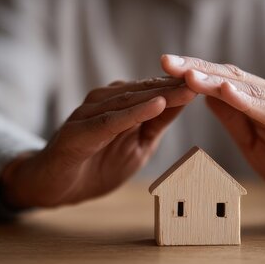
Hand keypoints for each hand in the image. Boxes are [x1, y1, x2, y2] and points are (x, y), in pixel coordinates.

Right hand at [1, 77, 195, 207]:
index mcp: (120, 104)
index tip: (213, 80)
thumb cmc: (94, 165)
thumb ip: (155, 124)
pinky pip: (110, 120)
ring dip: (161, 93)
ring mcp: (89, 114)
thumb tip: (182, 102)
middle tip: (208, 76)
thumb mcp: (136, 146)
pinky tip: (155, 105)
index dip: (183, 86)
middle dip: (178, 84)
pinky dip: (134, 112)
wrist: (52, 187)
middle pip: (147, 89)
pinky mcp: (79, 131)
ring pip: (131, 100)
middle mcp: (104, 101)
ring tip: (190, 87)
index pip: (156, 91)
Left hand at [161, 55, 264, 212]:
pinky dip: (251, 103)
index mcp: (262, 100)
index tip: (163, 66)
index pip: (224, 80)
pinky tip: (229, 94)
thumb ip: (234, 117)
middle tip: (166, 61)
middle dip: (197, 69)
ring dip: (217, 82)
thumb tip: (206, 94)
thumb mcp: (253, 142)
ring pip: (250, 92)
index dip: (193, 72)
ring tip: (189, 75)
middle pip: (233, 79)